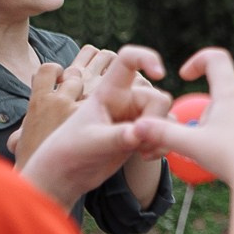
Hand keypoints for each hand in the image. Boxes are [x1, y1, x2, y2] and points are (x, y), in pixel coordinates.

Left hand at [19, 46, 170, 208]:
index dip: (147, 58)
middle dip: (156, 120)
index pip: (128, 60)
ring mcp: (135, 118)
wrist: (66, 175)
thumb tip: (141, 133)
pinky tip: (145, 157)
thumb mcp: (91, 143)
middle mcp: (125, 101)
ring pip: (166, 117)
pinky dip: (163, 145)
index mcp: (108, 92)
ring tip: (142, 152)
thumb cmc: (69, 152)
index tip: (159, 74)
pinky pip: (166, 133)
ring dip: (161, 136)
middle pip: (158, 98)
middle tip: (139, 141)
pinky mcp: (141, 134)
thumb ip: (118, 137)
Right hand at [132, 48, 233, 189]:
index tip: (186, 75)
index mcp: (231, 94)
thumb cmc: (230, 159)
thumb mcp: (191, 145)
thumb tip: (136, 127)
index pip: (216, 59)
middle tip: (200, 140)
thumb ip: (162, 133)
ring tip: (219, 156)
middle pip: (222, 97)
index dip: (198, 61)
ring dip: (224, 131)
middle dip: (206, 115)